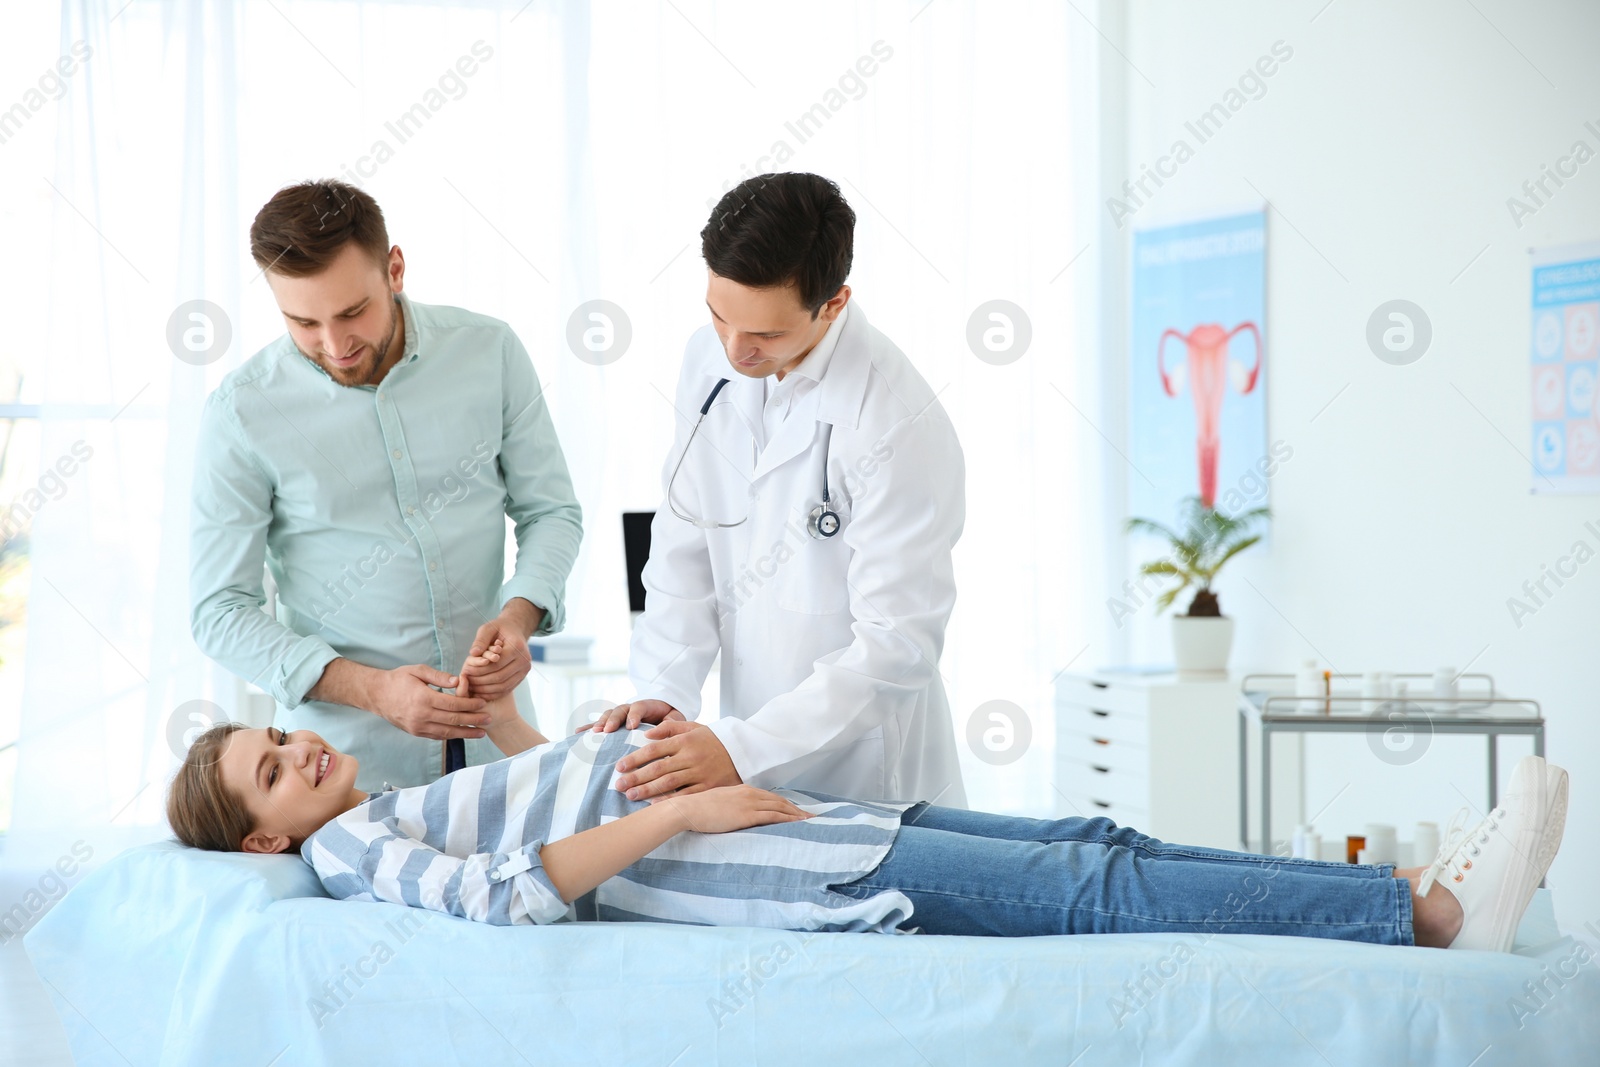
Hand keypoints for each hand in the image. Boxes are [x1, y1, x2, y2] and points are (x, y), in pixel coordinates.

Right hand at [371, 663, 489, 740]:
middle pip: (453, 720)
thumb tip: (459, 681)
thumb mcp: (418, 670)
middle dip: (473, 720)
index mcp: (423, 698)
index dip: (470, 705)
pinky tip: (463, 734)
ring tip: (481, 733)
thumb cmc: (398, 679)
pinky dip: (452, 735)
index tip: (483, 703)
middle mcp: (421, 715)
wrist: (376, 695)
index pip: (453, 704)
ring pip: (447, 732)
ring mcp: (418, 726)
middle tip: (489, 719)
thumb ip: (439, 676)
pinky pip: (437, 736)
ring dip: (466, 733)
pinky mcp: (415, 732)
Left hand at [461, 601, 539, 699]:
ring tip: (470, 686)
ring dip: (484, 689)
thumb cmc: (499, 629)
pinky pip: (506, 690)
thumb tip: (473, 653)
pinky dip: (492, 693)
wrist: (515, 631)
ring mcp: (524, 671)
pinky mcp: (522, 678)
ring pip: (503, 686)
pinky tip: (479, 691)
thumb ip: (480, 640)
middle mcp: (525, 661)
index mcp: (518, 647)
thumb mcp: (488, 628)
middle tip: (465, 680)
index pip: (496, 664)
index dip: (479, 669)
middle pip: (499, 677)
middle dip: (480, 680)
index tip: (464, 670)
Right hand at [576, 698, 684, 733]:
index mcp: (647, 706)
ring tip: (594, 732)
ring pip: (608, 715)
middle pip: (620, 710)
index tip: (631, 726)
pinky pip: (599, 723)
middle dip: (613, 719)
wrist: (664, 713)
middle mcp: (631, 709)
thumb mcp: (675, 718)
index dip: (634, 716)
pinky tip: (577, 733)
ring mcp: (621, 715)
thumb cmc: (670, 718)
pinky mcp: (613, 723)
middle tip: (608, 730)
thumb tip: (663, 729)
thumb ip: (671, 722)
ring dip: (600, 723)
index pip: (639, 707)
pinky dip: (588, 727)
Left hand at [613, 720, 740, 800]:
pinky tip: (653, 805)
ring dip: (647, 791)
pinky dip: (669, 801)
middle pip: (657, 769)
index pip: (653, 750)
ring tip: (630, 796)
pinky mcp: (708, 787)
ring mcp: (700, 773)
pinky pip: (685, 796)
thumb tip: (646, 734)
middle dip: (635, 778)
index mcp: (685, 740)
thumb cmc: (714, 739)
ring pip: (668, 784)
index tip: (620, 767)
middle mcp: (691, 756)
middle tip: (618, 786)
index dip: (635, 759)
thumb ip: (670, 727)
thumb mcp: (694, 727)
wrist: (744, 750)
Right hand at [654, 784, 813, 833]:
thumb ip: (730, 807)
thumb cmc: (698, 809)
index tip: (797, 810)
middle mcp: (749, 793)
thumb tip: (734, 816)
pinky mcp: (747, 814)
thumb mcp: (717, 804)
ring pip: (780, 807)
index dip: (785, 804)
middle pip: (779, 801)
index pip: (770, 797)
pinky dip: (789, 819)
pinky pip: (774, 815)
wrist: (687, 809)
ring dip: (797, 814)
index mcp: (742, 790)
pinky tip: (799, 823)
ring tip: (811, 821)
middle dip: (796, 809)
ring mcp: (749, 803)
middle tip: (811, 816)